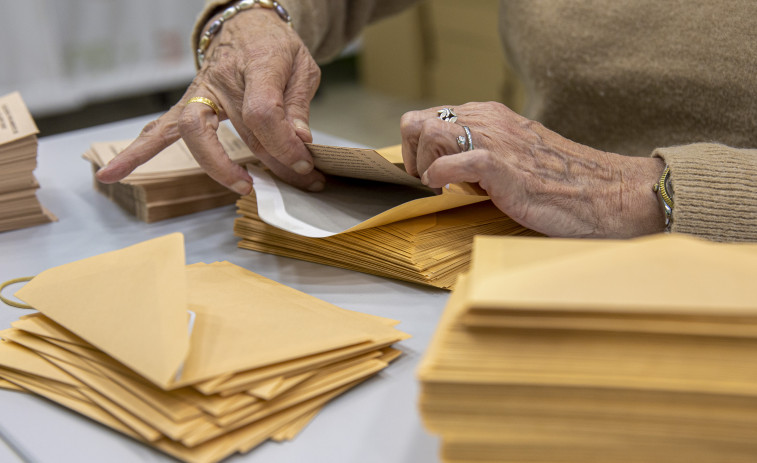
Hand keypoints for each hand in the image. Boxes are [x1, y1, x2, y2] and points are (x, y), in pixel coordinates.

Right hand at [96, 8, 325, 193]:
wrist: (248, 26)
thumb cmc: (275, 48)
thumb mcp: (302, 68)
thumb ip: (298, 105)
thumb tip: (301, 141)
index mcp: (257, 64)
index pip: (264, 112)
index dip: (285, 144)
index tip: (304, 164)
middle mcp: (223, 79)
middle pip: (242, 131)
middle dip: (274, 164)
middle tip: (292, 183)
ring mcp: (201, 91)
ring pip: (196, 132)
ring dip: (214, 166)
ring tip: (241, 189)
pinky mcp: (188, 103)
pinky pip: (161, 128)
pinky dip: (139, 151)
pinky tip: (115, 173)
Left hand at [400, 102, 665, 237]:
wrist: (605, 193)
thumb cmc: (562, 183)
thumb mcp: (517, 156)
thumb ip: (485, 152)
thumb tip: (449, 168)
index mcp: (492, 116)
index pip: (431, 116)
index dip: (418, 146)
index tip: (425, 172)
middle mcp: (490, 120)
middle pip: (419, 121)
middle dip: (411, 154)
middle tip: (426, 180)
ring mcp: (496, 140)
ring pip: (429, 135)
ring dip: (423, 166)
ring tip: (439, 188)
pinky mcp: (501, 166)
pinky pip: (449, 164)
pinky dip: (438, 179)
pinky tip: (447, 192)